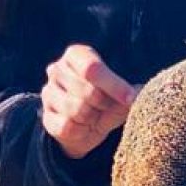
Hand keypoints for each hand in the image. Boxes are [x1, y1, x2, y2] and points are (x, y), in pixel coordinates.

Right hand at [40, 44, 139, 158]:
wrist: (84, 126)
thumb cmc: (105, 101)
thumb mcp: (118, 95)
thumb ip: (127, 94)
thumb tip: (139, 92)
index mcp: (76, 55)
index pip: (92, 68)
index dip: (114, 85)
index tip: (131, 99)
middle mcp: (57, 70)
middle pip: (88, 91)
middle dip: (104, 104)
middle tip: (107, 108)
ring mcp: (48, 93)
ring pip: (77, 110)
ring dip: (93, 118)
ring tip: (95, 117)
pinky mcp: (46, 117)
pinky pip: (67, 126)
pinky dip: (81, 131)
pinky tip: (83, 127)